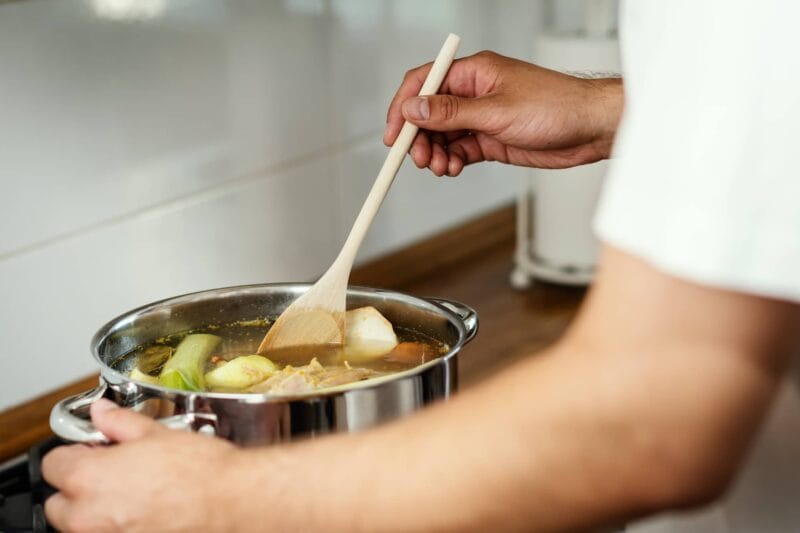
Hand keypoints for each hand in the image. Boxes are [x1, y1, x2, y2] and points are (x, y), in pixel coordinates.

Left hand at [42, 399, 242, 531]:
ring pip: (82, 525)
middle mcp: (88, 517)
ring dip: (97, 510)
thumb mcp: (156, 433)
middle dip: (79, 488)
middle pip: (59, 503)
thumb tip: (102, 413)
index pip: (52, 464)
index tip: (94, 449)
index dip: (75, 453)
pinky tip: (145, 510)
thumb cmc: (200, 471)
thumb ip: (119, 422)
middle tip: (113, 473)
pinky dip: (119, 524)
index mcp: (88, 478)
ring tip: (133, 492)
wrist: (231, 501)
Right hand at [384, 50, 622, 175]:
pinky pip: (460, 149)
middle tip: (420, 159)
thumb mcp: (497, 111)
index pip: (425, 83)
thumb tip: (414, 108)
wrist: (589, 129)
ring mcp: (482, 116)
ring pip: (443, 135)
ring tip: (441, 167)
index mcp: (474, 72)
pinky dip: (452, 161)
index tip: (394, 135)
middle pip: (429, 113)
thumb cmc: (556, 106)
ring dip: (436, 153)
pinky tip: (454, 168)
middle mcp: (474, 92)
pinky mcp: (491, 138)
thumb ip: (452, 113)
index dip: (404, 108)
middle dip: (419, 138)